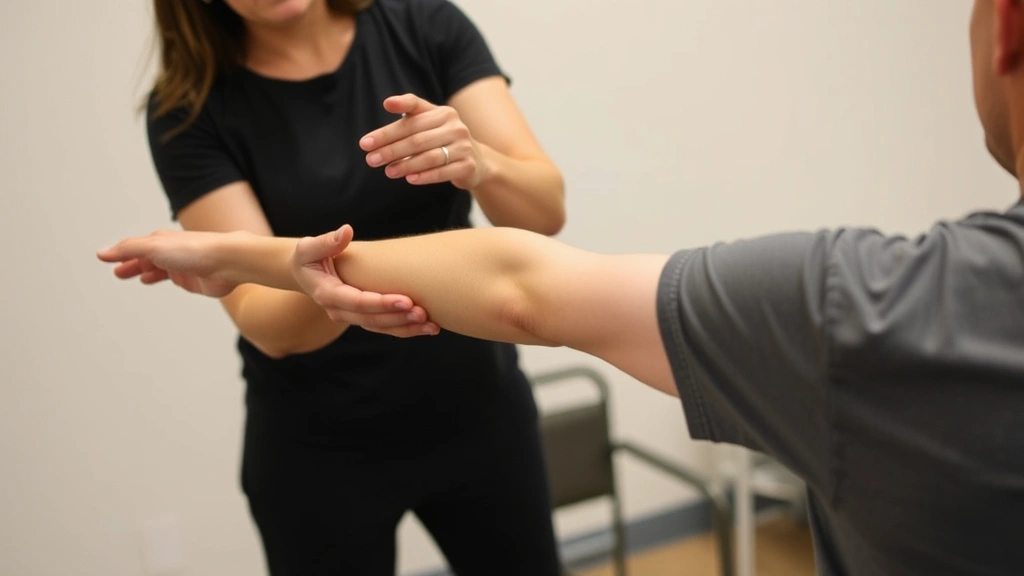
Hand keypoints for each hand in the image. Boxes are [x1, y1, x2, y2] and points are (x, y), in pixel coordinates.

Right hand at [96, 229, 237, 297]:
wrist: (227, 262)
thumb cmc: (194, 250)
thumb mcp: (154, 247)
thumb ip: (128, 250)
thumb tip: (102, 252)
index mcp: (159, 240)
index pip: (133, 246)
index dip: (118, 252)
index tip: (104, 257)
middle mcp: (169, 251)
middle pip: (143, 257)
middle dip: (128, 263)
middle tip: (115, 271)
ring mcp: (180, 265)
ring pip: (155, 268)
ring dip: (140, 270)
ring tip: (126, 274)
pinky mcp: (190, 279)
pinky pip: (169, 278)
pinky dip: (156, 278)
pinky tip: (149, 280)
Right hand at [292, 225, 440, 337]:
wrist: (304, 274)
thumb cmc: (308, 257)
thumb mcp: (309, 248)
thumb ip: (327, 241)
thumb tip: (346, 231)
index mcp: (327, 294)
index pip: (357, 302)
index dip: (381, 303)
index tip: (406, 300)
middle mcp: (339, 311)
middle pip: (372, 320)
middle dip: (398, 318)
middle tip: (423, 314)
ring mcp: (351, 317)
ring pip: (381, 327)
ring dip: (406, 327)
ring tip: (431, 326)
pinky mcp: (363, 317)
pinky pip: (385, 327)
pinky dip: (405, 328)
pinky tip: (427, 327)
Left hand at [360, 94, 488, 189]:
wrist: (477, 161)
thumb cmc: (443, 139)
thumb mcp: (430, 122)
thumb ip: (409, 112)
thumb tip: (387, 103)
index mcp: (443, 113)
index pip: (410, 120)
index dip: (387, 130)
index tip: (366, 141)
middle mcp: (455, 127)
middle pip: (417, 139)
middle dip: (391, 150)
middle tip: (371, 159)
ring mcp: (464, 146)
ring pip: (429, 156)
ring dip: (406, 165)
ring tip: (388, 171)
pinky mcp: (468, 166)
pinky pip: (443, 171)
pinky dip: (425, 176)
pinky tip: (409, 179)